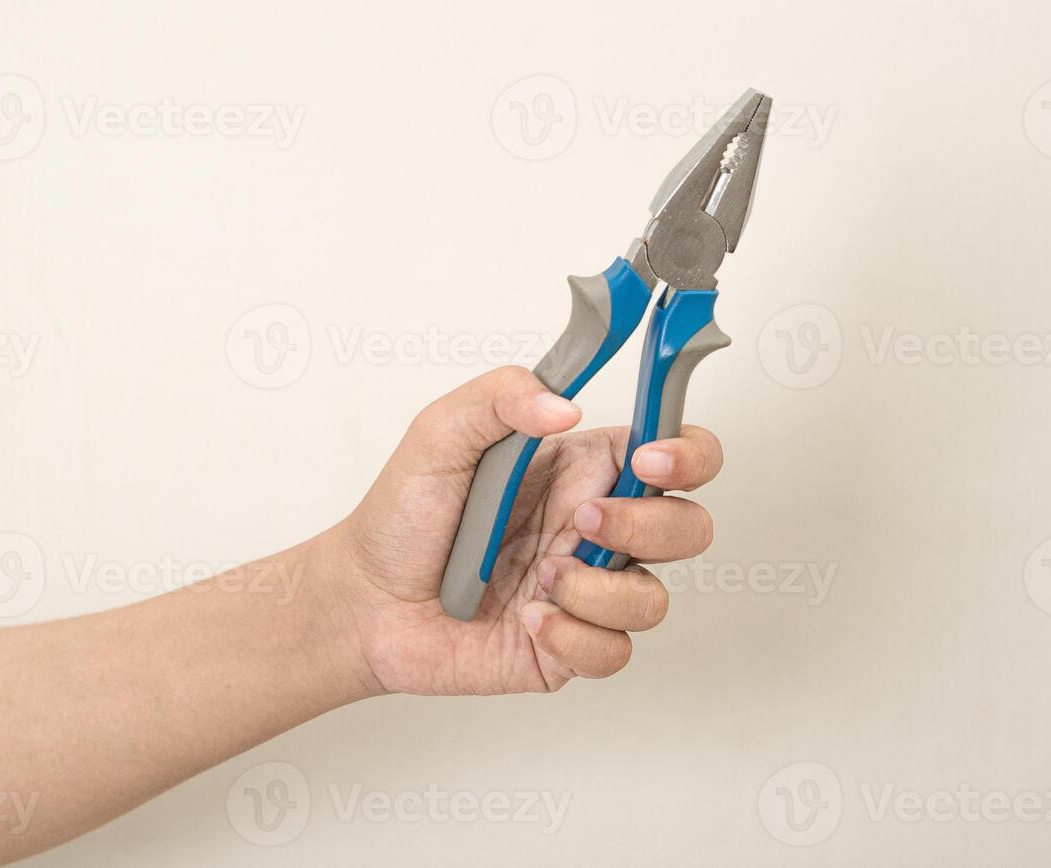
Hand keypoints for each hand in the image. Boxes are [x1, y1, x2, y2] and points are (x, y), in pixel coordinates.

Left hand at [324, 367, 723, 696]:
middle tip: (583, 520)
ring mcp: (587, 591)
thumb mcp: (439, 433)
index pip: (674, 451)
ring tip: (538, 577)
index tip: (653, 458)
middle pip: (688, 527)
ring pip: (654, 599)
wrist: (362, 601)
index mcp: (582, 469)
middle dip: (648, 526)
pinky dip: (574, 637)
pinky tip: (527, 619)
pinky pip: (614, 652)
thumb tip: (564, 406)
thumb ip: (500, 397)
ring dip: (599, 590)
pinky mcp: (570, 646)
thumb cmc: (401, 517)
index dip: (688, 452)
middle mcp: (595, 529)